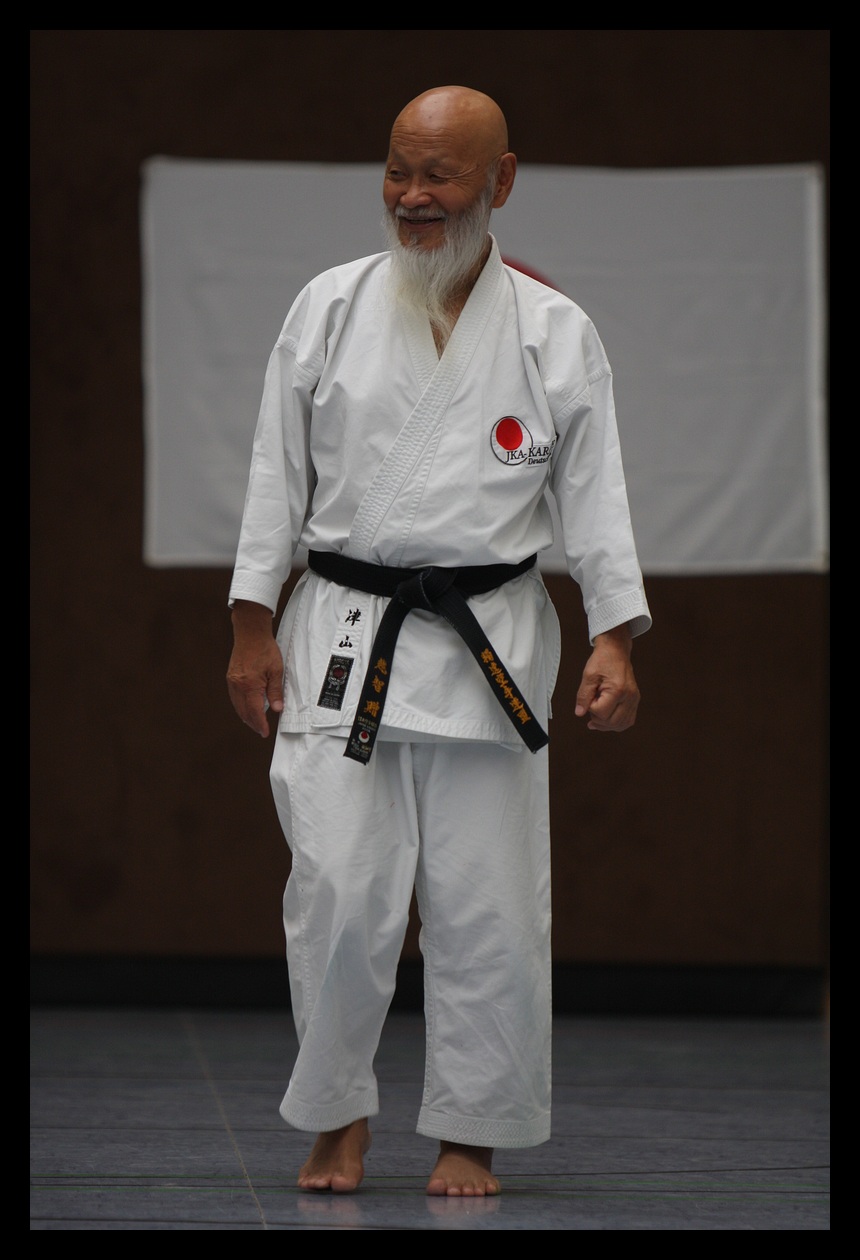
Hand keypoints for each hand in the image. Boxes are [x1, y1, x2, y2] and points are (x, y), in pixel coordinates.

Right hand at [226, 601, 284, 736]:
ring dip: (245, 716)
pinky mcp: (230, 677)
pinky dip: (240, 706)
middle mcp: (238, 685)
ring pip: (237, 705)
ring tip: (255, 722)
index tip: (264, 732)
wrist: (250, 633)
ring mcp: (232, 681)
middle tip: (261, 730)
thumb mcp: (276, 670)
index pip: (254, 711)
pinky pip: (234, 697)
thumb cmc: (264, 649)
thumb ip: (275, 691)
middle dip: (252, 723)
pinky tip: (246, 707)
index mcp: (250, 685)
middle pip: (243, 711)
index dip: (260, 724)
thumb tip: (277, 709)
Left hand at [574, 624, 639, 731]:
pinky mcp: (634, 700)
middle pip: (613, 722)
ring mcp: (634, 699)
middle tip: (591, 708)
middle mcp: (629, 696)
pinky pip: (628, 720)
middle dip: (598, 720)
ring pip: (622, 725)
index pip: (602, 713)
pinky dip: (617, 723)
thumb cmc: (604, 659)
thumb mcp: (588, 676)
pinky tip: (607, 719)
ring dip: (607, 725)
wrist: (616, 650)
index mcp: (618, 689)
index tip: (589, 698)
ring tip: (597, 717)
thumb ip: (583, 696)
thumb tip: (580, 712)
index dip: (591, 709)